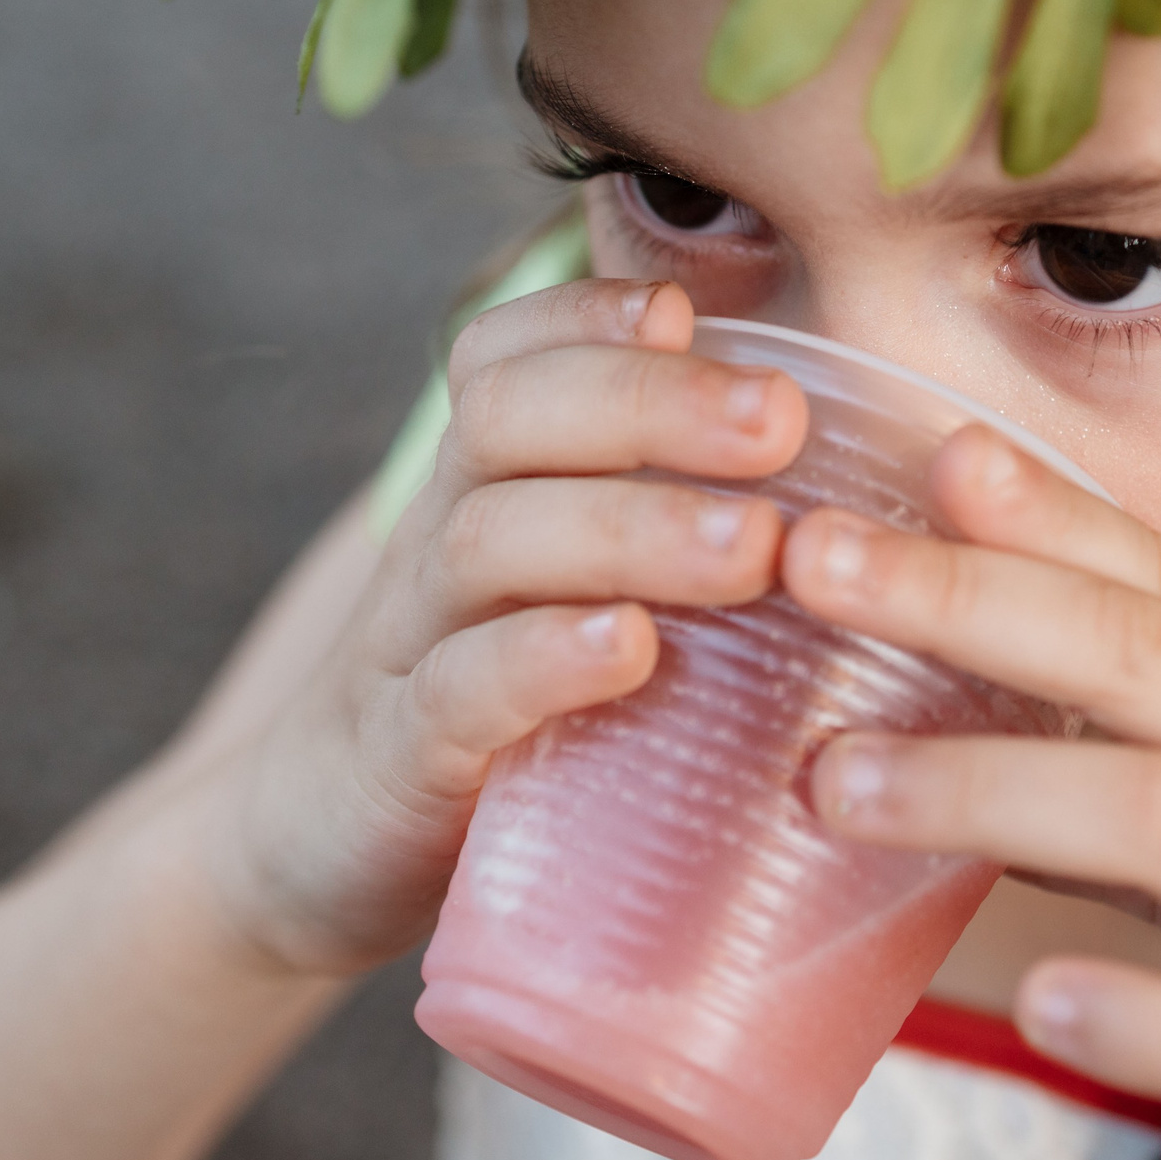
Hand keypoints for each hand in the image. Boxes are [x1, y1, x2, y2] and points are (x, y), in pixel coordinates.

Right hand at [203, 280, 805, 977]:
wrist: (313, 851)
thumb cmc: (499, 712)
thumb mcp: (564, 596)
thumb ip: (670, 527)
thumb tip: (848, 481)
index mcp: (483, 487)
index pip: (504, 357)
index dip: (583, 316)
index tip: (682, 308)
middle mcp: (438, 541)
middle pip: (511, 419)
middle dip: (650, 403)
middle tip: (779, 419)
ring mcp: (410, 647)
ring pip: (491, 542)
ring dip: (630, 528)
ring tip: (752, 547)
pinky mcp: (401, 760)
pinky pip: (460, 689)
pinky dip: (544, 659)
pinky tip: (629, 648)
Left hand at [779, 426, 1160, 1159]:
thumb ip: (1133, 748)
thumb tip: (934, 700)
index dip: (1033, 516)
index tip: (898, 454)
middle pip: (1149, 661)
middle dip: (973, 602)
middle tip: (812, 565)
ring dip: (996, 792)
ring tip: (838, 786)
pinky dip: (1156, 1017)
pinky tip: (1046, 1004)